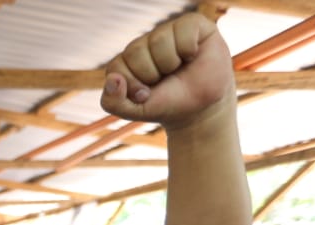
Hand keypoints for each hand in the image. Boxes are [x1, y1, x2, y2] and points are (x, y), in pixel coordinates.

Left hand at [101, 12, 234, 130]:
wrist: (202, 107)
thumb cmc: (168, 104)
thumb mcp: (135, 111)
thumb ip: (113, 102)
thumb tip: (112, 79)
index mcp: (127, 61)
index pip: (117, 67)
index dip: (132, 86)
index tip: (145, 95)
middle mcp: (144, 43)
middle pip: (135, 52)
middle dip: (151, 74)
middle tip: (165, 81)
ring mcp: (166, 32)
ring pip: (158, 41)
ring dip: (170, 63)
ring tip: (179, 68)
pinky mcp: (190, 24)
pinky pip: (182, 31)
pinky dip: (189, 49)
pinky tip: (192, 55)